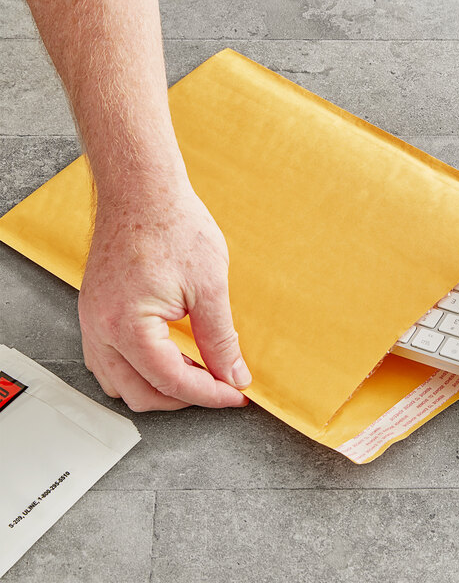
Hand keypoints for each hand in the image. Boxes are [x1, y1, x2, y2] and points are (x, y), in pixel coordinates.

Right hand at [78, 177, 250, 410]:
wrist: (141, 190)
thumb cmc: (173, 226)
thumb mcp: (210, 288)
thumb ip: (221, 339)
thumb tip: (233, 374)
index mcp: (128, 328)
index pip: (172, 382)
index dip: (210, 394)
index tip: (235, 394)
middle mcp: (100, 330)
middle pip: (141, 394)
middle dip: (184, 397)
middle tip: (219, 385)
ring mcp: (92, 321)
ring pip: (119, 384)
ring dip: (158, 388)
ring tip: (194, 374)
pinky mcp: (94, 311)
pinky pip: (108, 361)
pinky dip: (137, 370)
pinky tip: (164, 358)